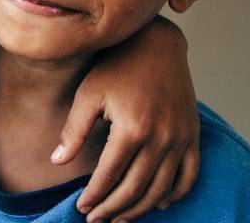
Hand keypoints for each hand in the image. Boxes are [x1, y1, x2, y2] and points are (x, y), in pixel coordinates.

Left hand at [54, 17, 198, 222]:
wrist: (157, 45)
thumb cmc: (117, 66)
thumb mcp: (88, 93)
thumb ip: (74, 130)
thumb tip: (56, 161)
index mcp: (132, 128)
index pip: (110, 176)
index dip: (94, 196)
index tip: (81, 207)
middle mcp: (161, 138)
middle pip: (136, 189)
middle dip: (113, 209)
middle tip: (96, 219)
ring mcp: (181, 138)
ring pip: (161, 189)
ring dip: (140, 209)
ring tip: (120, 218)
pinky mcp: (193, 135)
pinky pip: (189, 175)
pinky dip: (175, 194)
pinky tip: (158, 204)